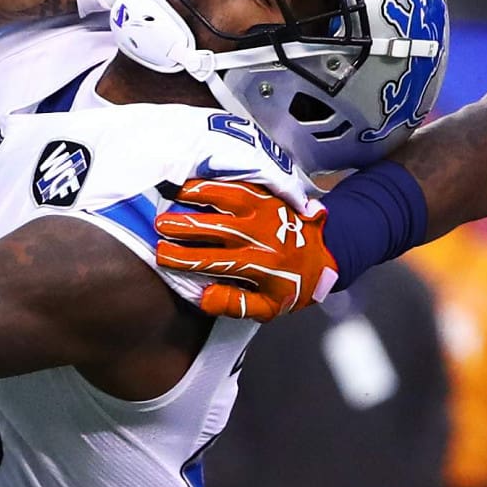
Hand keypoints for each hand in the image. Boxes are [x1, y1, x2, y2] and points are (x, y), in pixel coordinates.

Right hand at [154, 178, 338, 321]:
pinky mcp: (269, 195)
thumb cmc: (292, 283)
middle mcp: (260, 235)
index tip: (160, 255)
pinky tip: (197, 179)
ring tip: (174, 193)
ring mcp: (266, 210)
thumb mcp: (269, 306)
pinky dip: (217, 180)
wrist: (328, 253)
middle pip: (216, 227)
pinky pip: (240, 183)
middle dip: (184, 225)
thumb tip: (204, 296)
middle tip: (159, 224)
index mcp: (258, 264)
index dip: (182, 258)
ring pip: (228, 197)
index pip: (212, 261)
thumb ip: (236, 304)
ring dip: (199, 194)